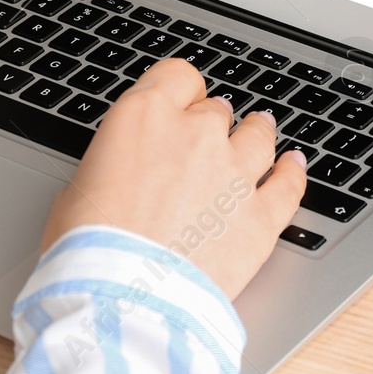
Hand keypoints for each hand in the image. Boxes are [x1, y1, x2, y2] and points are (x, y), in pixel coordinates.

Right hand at [40, 58, 306, 298]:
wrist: (123, 297)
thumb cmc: (89, 248)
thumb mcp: (79, 188)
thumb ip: (114, 163)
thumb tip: (122, 171)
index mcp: (145, 116)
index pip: (178, 75)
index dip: (180, 90)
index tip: (180, 103)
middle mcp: (196, 134)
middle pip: (217, 110)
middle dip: (211, 124)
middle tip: (205, 141)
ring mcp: (234, 173)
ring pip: (259, 135)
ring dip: (257, 133)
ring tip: (260, 132)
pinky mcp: (260, 216)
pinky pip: (289, 183)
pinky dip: (293, 172)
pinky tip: (294, 165)